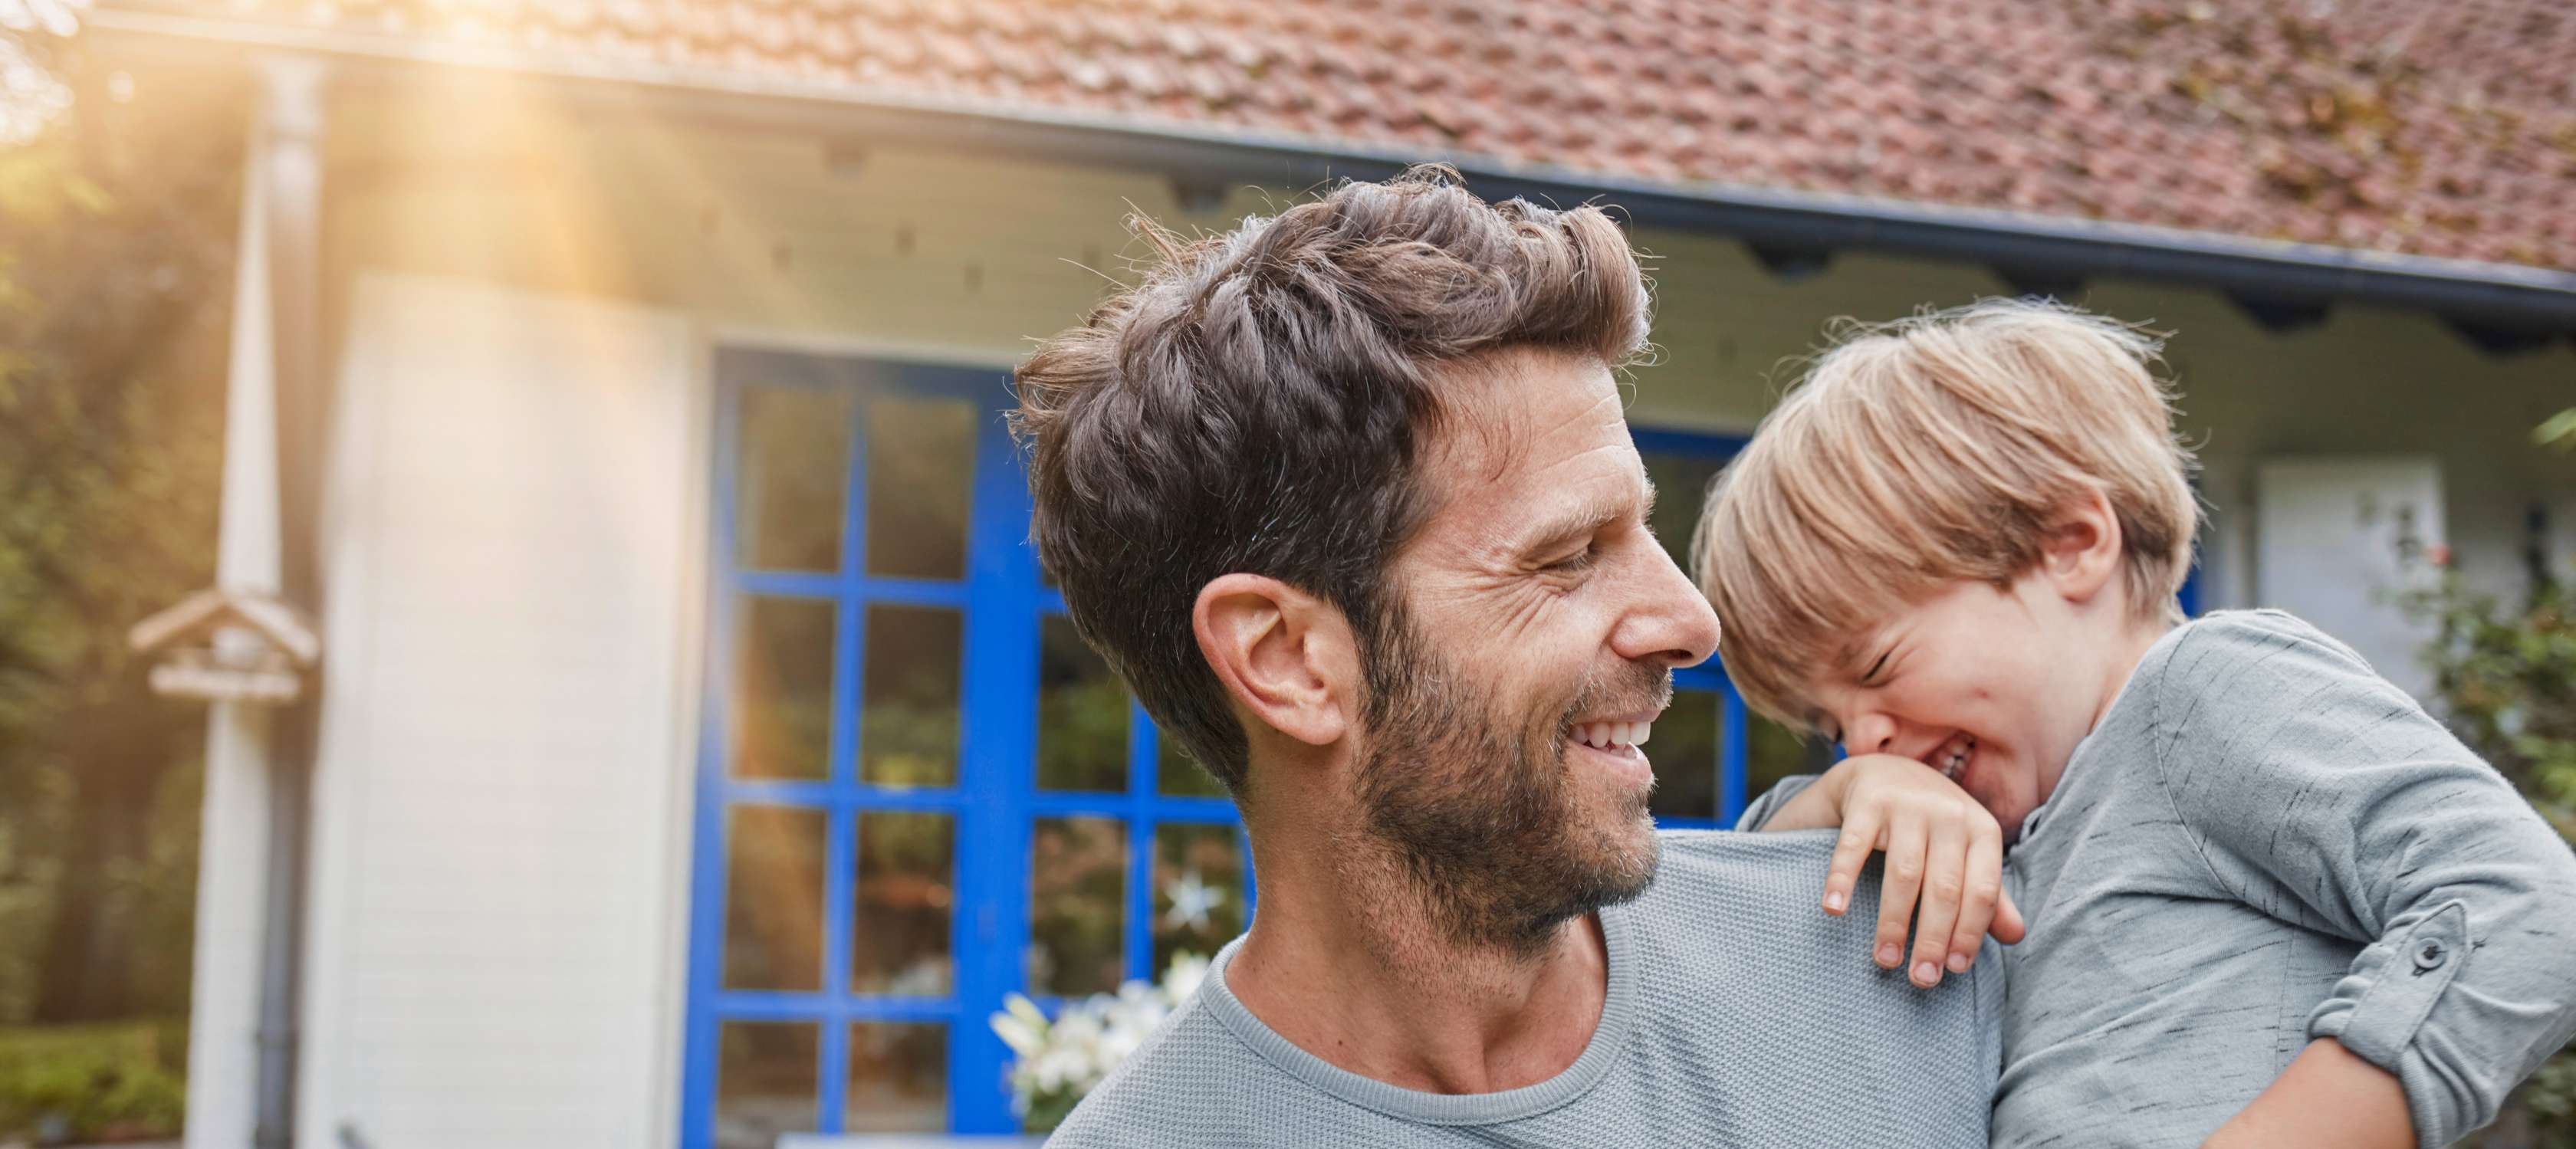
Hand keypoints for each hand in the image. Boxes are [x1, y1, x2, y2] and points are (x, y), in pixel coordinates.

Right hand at [1818, 753, 2025, 986]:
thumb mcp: (1968, 854)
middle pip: (1945, 888)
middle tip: (1921, 979)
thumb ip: (1989, 896)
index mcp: (1982, 830)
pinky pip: (1853, 846)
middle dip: (1933, 938)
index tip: (1954, 971)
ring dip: (1894, 922)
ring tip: (1885, 960)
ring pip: (1904, 874)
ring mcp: (1907, 804)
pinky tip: (1833, 911)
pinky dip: (1841, 879)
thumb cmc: (1934, 828)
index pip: (1982, 891)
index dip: (1970, 933)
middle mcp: (1949, 813)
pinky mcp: (1868, 800)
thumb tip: (2017, 937)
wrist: (1888, 771)